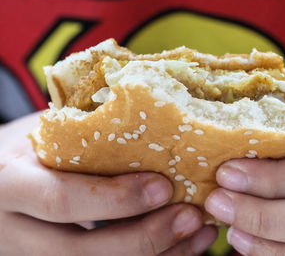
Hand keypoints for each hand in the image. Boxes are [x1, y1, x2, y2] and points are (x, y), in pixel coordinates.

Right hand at [0, 113, 216, 255]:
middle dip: (143, 239)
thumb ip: (83, 133)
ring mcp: (31, 255)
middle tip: (191, 217)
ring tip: (198, 234)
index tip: (164, 186)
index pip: (61, 199)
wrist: (1, 177)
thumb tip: (155, 111)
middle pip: (79, 252)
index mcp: (12, 184)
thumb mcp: (46, 133)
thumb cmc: (33, 148)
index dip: (115, 198)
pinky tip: (184, 247)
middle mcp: (15, 230)